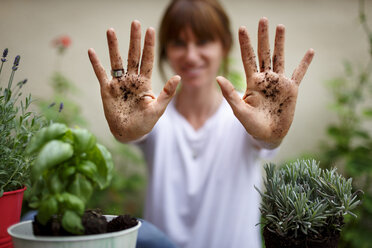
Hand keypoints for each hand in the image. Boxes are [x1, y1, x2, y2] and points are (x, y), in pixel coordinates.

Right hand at [88, 21, 179, 141]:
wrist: (129, 133)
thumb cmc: (145, 123)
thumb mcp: (158, 109)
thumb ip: (167, 93)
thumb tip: (178, 76)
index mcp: (145, 82)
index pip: (147, 60)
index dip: (149, 45)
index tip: (150, 30)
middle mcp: (132, 79)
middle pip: (133, 55)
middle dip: (134, 40)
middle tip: (135, 23)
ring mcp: (119, 83)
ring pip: (116, 61)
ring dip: (114, 46)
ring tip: (111, 30)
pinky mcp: (107, 89)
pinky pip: (101, 73)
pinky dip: (96, 63)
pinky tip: (91, 51)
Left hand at [217, 17, 313, 147]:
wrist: (268, 135)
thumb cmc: (251, 124)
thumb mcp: (239, 110)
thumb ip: (230, 94)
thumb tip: (218, 78)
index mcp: (252, 81)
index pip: (247, 58)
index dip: (245, 44)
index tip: (242, 28)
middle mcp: (265, 78)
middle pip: (264, 53)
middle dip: (263, 37)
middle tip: (263, 19)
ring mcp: (278, 83)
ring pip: (280, 58)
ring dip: (280, 43)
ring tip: (280, 27)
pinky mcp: (291, 90)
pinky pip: (299, 73)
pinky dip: (305, 63)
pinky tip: (310, 51)